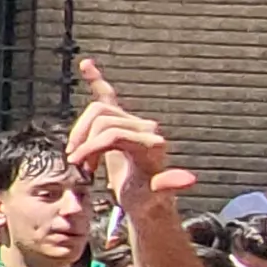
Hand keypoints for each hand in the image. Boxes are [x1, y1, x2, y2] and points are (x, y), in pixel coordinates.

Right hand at [64, 59, 195, 215]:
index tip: (78, 165)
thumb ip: (169, 185)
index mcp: (151, 142)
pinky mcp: (123, 124)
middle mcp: (145, 127)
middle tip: (78, 164)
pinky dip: (97, 81)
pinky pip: (108, 96)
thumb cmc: (150, 201)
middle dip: (84, 141)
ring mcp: (133, 123)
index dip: (91, 148)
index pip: (111, 133)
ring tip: (78, 155)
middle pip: (102, 120)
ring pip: (98, 111)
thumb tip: (189, 180)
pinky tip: (87, 64)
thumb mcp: (155, 196)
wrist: (148, 202)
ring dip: (81, 131)